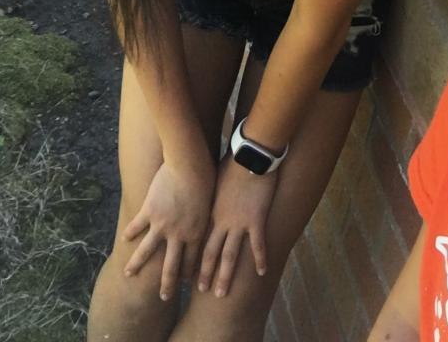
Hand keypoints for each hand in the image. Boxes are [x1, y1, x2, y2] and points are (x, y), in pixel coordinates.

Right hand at [122, 156, 215, 299]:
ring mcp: (161, 225)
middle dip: (167, 284)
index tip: (186, 283)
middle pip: (170, 266)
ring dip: (137, 265)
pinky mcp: (149, 211)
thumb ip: (206, 217)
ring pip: (146, 252)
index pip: (192, 260)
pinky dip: (130, 233)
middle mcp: (178, 235)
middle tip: (164, 297)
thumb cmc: (207, 179)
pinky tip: (123, 240)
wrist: (190, 165)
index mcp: (196, 233)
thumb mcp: (211, 203)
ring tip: (129, 275)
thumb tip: (208, 222)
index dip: (189, 273)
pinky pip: (136, 226)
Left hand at [197, 157, 279, 295]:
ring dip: (224, 276)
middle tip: (200, 291)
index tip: (186, 270)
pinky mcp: (256, 219)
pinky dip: (259, 259)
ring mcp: (238, 222)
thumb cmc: (231, 161)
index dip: (192, 257)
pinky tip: (260, 273)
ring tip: (220, 294)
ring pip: (229, 255)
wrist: (248, 153)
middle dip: (204, 273)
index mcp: (209, 212)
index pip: (198, 240)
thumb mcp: (214, 177)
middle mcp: (221, 221)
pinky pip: (257, 244)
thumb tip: (204, 192)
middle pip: (210, 253)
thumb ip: (210, 191)